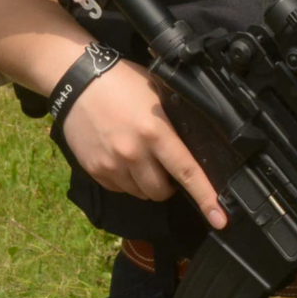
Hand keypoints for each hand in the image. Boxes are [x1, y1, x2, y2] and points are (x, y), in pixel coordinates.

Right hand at [58, 60, 226, 228]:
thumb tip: (195, 144)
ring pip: (140, 193)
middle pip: (161, 192)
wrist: (77, 79)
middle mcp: (134, 153)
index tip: (219, 219)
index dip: (206, 197)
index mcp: (155, 132)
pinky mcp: (95, 169)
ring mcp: (112, 164)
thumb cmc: (121, 81)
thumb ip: (174, 120)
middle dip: (168, 185)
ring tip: (138, 157)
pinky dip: (124, 179)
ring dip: (145, 182)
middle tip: (163, 165)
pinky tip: (119, 156)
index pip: (187, 171)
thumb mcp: (157, 92)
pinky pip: (119, 188)